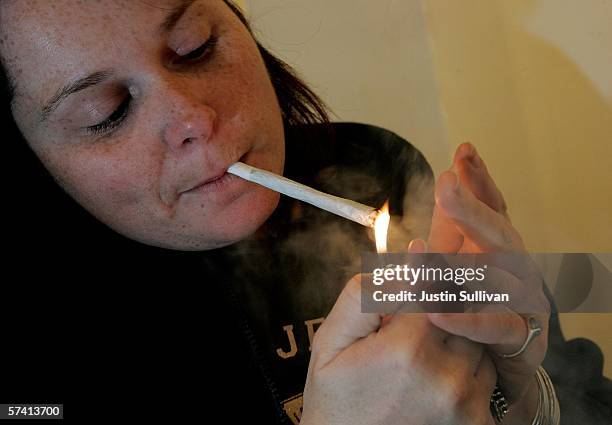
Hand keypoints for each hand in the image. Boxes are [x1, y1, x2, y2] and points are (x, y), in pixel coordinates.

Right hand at [301, 271, 497, 424]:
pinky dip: (466, 369)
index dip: (428, 272)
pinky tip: (434, 378)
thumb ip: (363, 297)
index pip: (437, 286)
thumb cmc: (335, 403)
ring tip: (421, 351)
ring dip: (457, 336)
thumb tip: (407, 259)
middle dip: (442, 304)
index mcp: (406, 350)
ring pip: (478, 342)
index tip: (422, 259)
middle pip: (463, 311)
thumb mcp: (330, 344)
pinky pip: (485, 378)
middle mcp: (446, 376)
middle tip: (417, 316)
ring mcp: (466, 404)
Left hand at [424, 143, 550, 421]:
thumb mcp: (459, 269)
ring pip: (498, 279)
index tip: (463, 152)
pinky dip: (465, 319)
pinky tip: (435, 312)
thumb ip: (450, 232)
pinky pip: (493, 328)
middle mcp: (515, 270)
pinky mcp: (521, 340)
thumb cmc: (474, 313)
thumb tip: (439, 187)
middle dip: (474, 209)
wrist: (496, 371)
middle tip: (448, 185)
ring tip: (424, 254)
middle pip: (499, 234)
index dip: (480, 181)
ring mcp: (522, 303)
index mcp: (497, 250)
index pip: (492, 209)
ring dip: (460, 264)